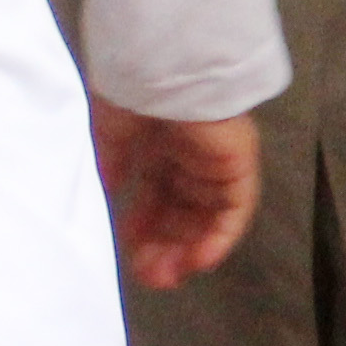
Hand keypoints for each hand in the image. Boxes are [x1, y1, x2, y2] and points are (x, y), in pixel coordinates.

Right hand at [94, 102, 260, 290]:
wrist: (160, 69)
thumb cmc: (131, 94)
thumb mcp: (109, 135)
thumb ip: (112, 167)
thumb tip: (108, 193)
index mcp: (159, 146)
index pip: (156, 198)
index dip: (144, 228)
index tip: (129, 253)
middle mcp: (190, 158)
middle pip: (182, 214)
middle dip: (163, 247)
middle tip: (146, 276)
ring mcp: (215, 164)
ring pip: (206, 219)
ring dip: (187, 251)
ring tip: (164, 277)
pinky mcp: (238, 167)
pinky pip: (233, 212)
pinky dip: (217, 240)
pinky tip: (195, 262)